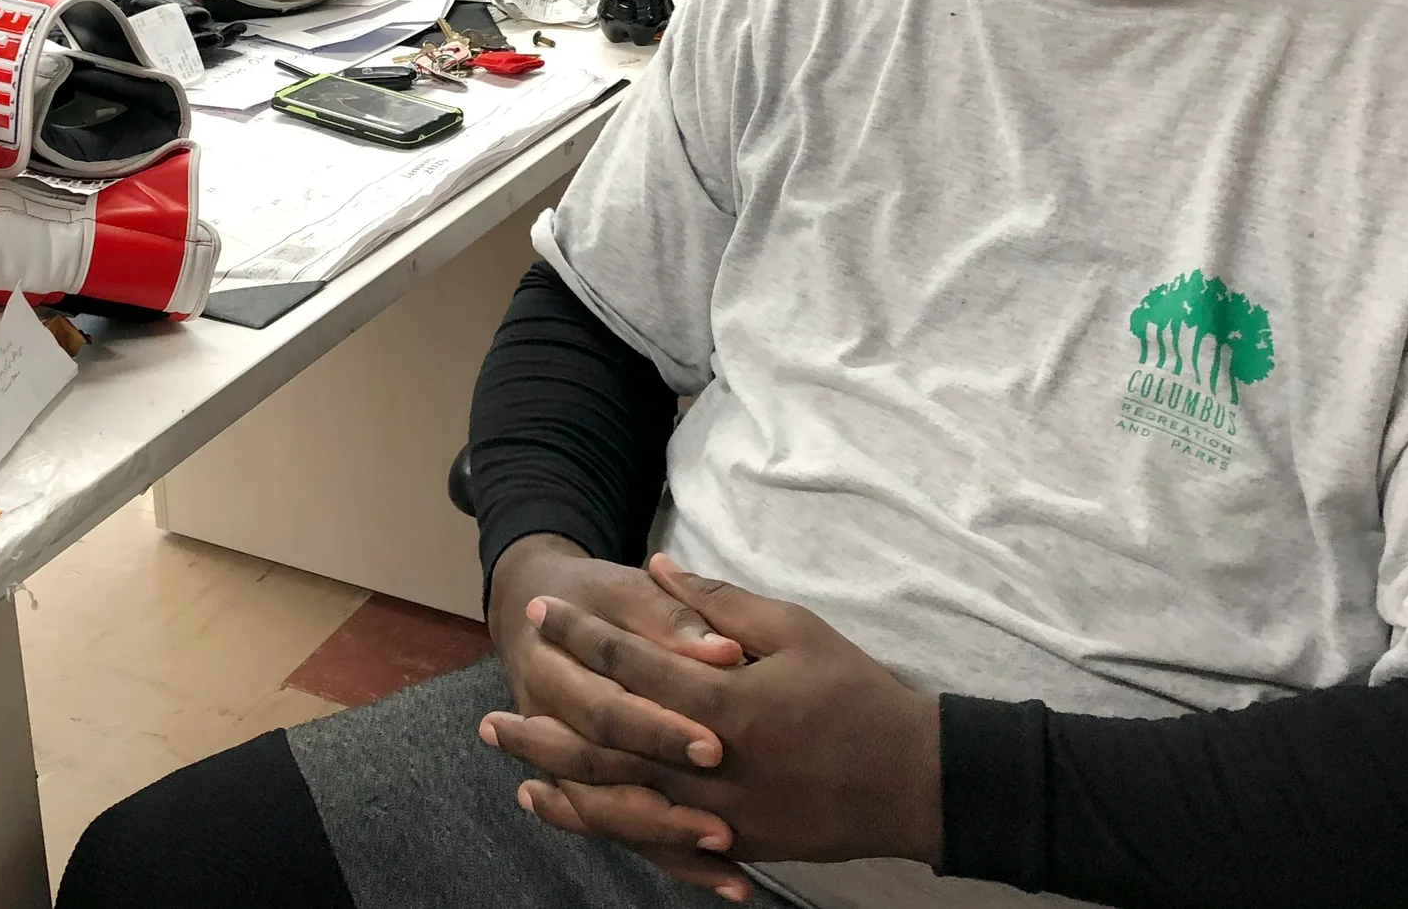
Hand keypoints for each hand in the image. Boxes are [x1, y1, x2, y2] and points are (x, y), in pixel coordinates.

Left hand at [485, 555, 942, 890]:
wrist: (916, 780)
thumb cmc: (858, 694)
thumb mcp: (795, 629)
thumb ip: (718, 603)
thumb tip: (661, 563)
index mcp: (723, 704)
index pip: (630, 664)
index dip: (581, 634)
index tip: (542, 612)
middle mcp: (710, 766)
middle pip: (605, 746)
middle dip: (544, 729)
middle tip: (492, 717)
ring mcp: (720, 814)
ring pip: (620, 803)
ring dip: (562, 787)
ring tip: (515, 771)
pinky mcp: (733, 844)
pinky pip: (656, 840)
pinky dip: (609, 827)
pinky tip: (577, 814)